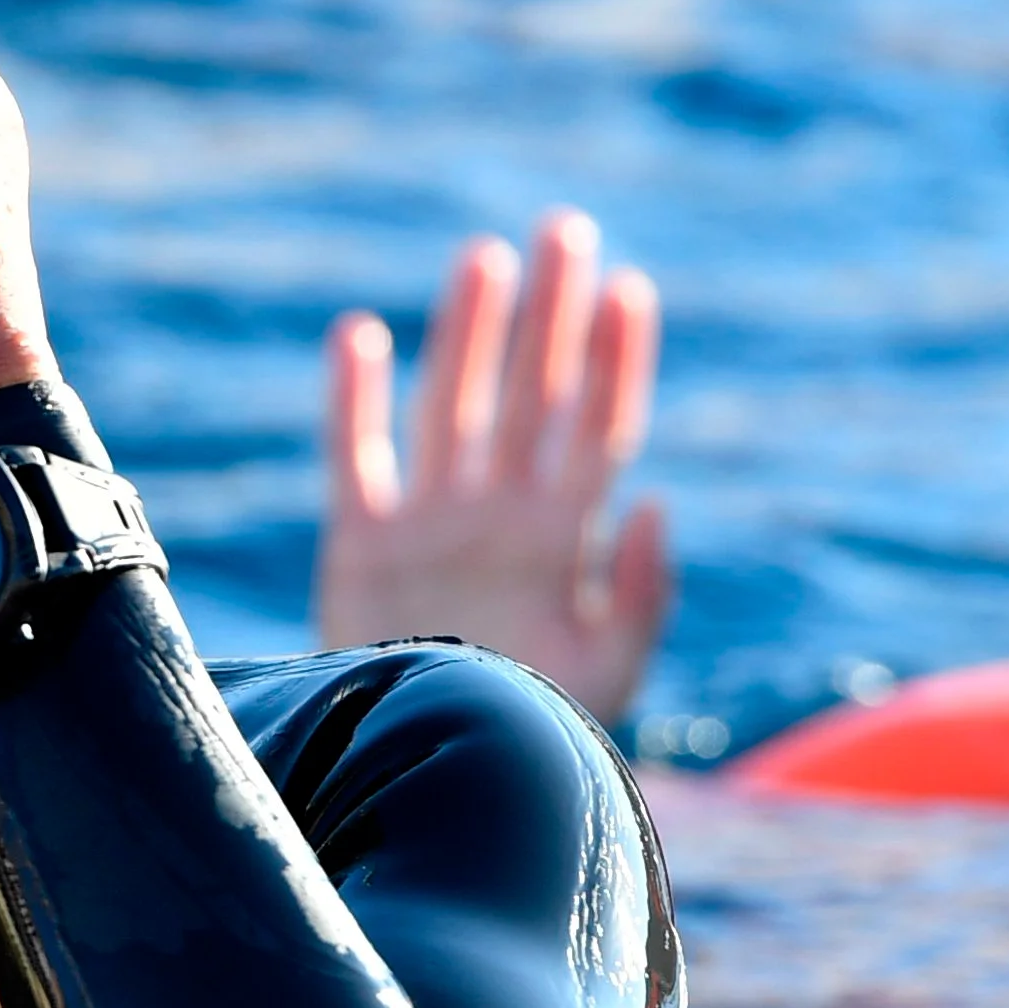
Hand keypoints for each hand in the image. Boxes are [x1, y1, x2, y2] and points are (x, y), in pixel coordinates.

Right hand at [317, 211, 674, 726]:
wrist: (427, 777)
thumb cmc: (530, 737)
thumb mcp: (605, 677)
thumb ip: (638, 596)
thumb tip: (652, 501)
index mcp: (565, 537)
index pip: (598, 427)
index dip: (614, 361)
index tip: (628, 291)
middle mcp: (500, 513)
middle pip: (532, 393)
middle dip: (550, 315)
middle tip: (565, 230)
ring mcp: (431, 520)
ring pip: (452, 404)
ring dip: (468, 333)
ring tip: (485, 257)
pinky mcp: (360, 542)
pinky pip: (355, 454)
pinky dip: (355, 398)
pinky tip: (361, 336)